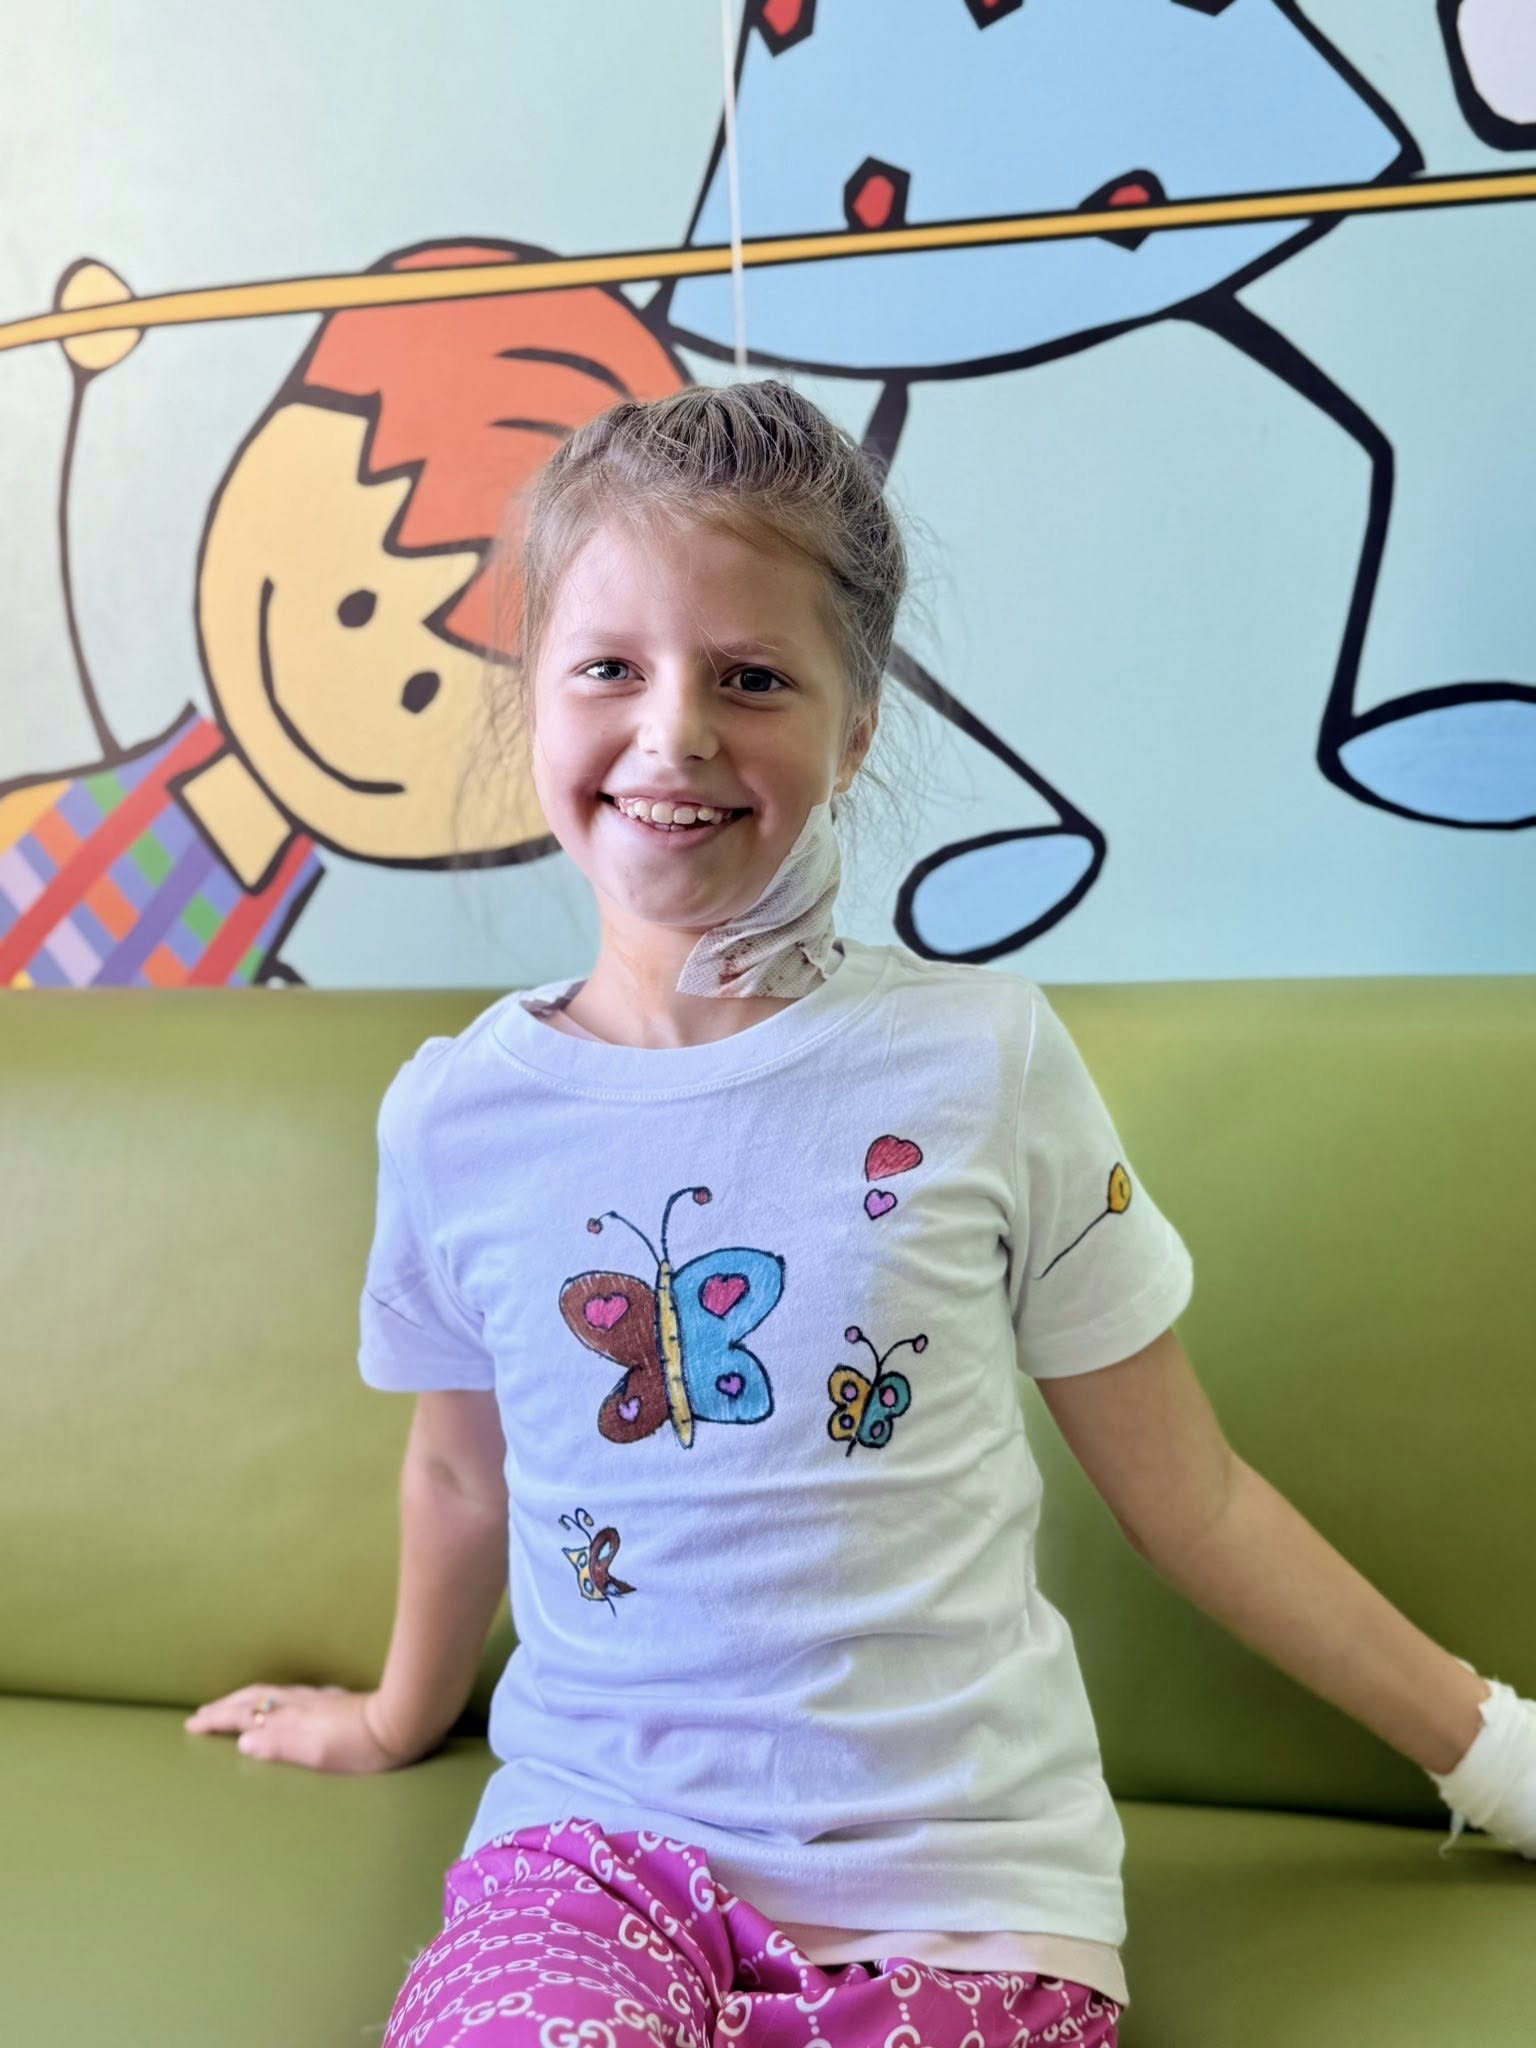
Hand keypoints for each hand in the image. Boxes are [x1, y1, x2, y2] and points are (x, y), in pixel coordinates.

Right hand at [182, 1683, 418, 1773]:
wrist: (403, 1721)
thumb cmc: (362, 1746)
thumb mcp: (319, 1754)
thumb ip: (281, 1746)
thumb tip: (244, 1740)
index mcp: (292, 1719)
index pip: (246, 1716)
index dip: (218, 1720)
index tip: (193, 1723)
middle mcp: (301, 1705)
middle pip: (255, 1699)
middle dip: (225, 1706)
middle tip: (201, 1712)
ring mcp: (318, 1700)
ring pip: (272, 1693)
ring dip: (246, 1698)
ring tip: (232, 1702)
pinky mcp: (335, 1700)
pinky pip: (291, 1694)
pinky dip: (273, 1697)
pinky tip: (283, 1700)